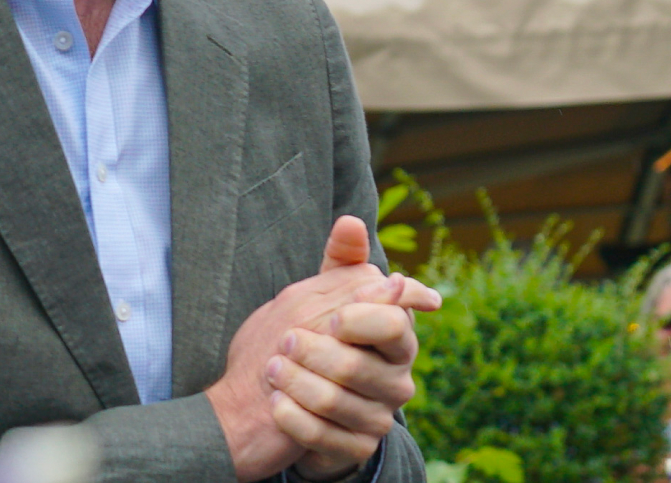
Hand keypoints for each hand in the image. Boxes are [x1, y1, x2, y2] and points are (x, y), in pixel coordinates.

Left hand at [205, 218, 393, 480]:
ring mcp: (380, 417)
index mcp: (396, 336)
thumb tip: (351, 221)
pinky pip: (319, 434)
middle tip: (284, 342)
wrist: (280, 401)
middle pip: (357, 364)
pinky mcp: (356, 448)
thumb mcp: (319, 295)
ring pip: (334, 400)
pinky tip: (275, 403)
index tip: (330, 316)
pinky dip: (289, 416)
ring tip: (272, 370)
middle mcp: (397, 379)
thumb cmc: (310, 338)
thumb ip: (339, 261)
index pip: (394, 322)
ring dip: (293, 382)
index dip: (358, 318)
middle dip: (311, 350)